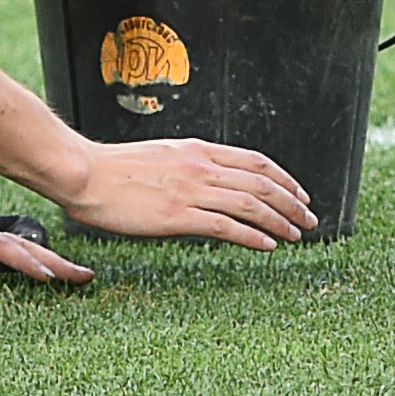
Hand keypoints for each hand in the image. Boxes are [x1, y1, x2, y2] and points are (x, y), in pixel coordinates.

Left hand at [0, 182, 94, 284]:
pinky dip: (35, 257)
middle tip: (86, 277)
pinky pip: (13, 248)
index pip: (3, 250)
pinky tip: (45, 266)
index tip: (53, 278)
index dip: (28, 265)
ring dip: (51, 259)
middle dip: (56, 262)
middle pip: (24, 247)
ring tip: (76, 274)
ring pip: (23, 246)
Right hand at [64, 139, 316, 250]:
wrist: (84, 173)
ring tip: (297, 235)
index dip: (284, 178)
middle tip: (310, 219)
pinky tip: (267, 245)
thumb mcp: (162, 157)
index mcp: (198, 150)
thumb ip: (190, 167)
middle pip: (261, 183)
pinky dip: (252, 236)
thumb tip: (211, 182)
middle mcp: (201, 166)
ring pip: (250, 204)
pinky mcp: (177, 215)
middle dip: (291, 202)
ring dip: (280, 220)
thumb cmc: (115, 169)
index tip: (300, 194)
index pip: (255, 162)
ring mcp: (191, 190)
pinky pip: (226, 226)